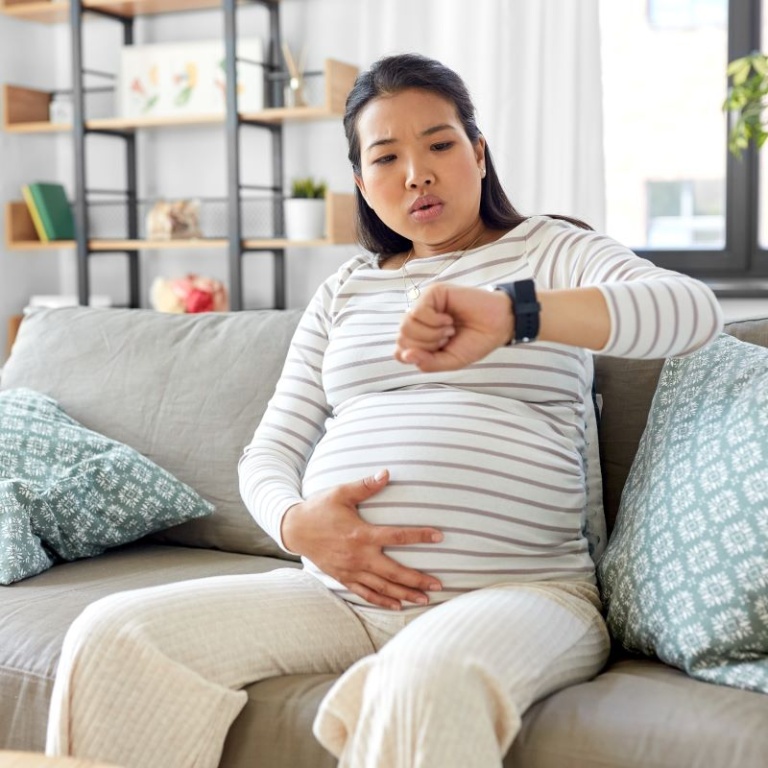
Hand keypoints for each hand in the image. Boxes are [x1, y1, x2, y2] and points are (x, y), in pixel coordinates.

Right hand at [281, 470, 442, 609]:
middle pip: (394, 572)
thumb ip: (365, 485)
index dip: (420, 536)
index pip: (398, 536)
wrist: (293, 529)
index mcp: (361, 534)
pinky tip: (396, 606)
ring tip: (424, 599)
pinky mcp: (343, 577)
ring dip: (405, 594)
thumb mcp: (341, 492)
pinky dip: (382, 601)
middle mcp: (358, 556)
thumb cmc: (319, 508)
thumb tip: (387, 473)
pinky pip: (365, 593)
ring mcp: (351, 570)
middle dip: (418, 580)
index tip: (439, 536)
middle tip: (439, 585)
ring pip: (382, 587)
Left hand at [394, 283, 512, 370]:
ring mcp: (423, 305)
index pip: (399, 352)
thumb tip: (405, 355)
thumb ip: (427, 363)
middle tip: (448, 338)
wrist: (497, 326)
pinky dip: (435, 321)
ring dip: (432, 333)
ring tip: (450, 329)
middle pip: (401, 339)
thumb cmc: (474, 342)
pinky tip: (449, 318)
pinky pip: (418, 312)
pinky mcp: (432, 292)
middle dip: (427, 345)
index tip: (440, 351)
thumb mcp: (449, 361)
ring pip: (407, 325)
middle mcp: (417, 321)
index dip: (418, 356)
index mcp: (419, 338)